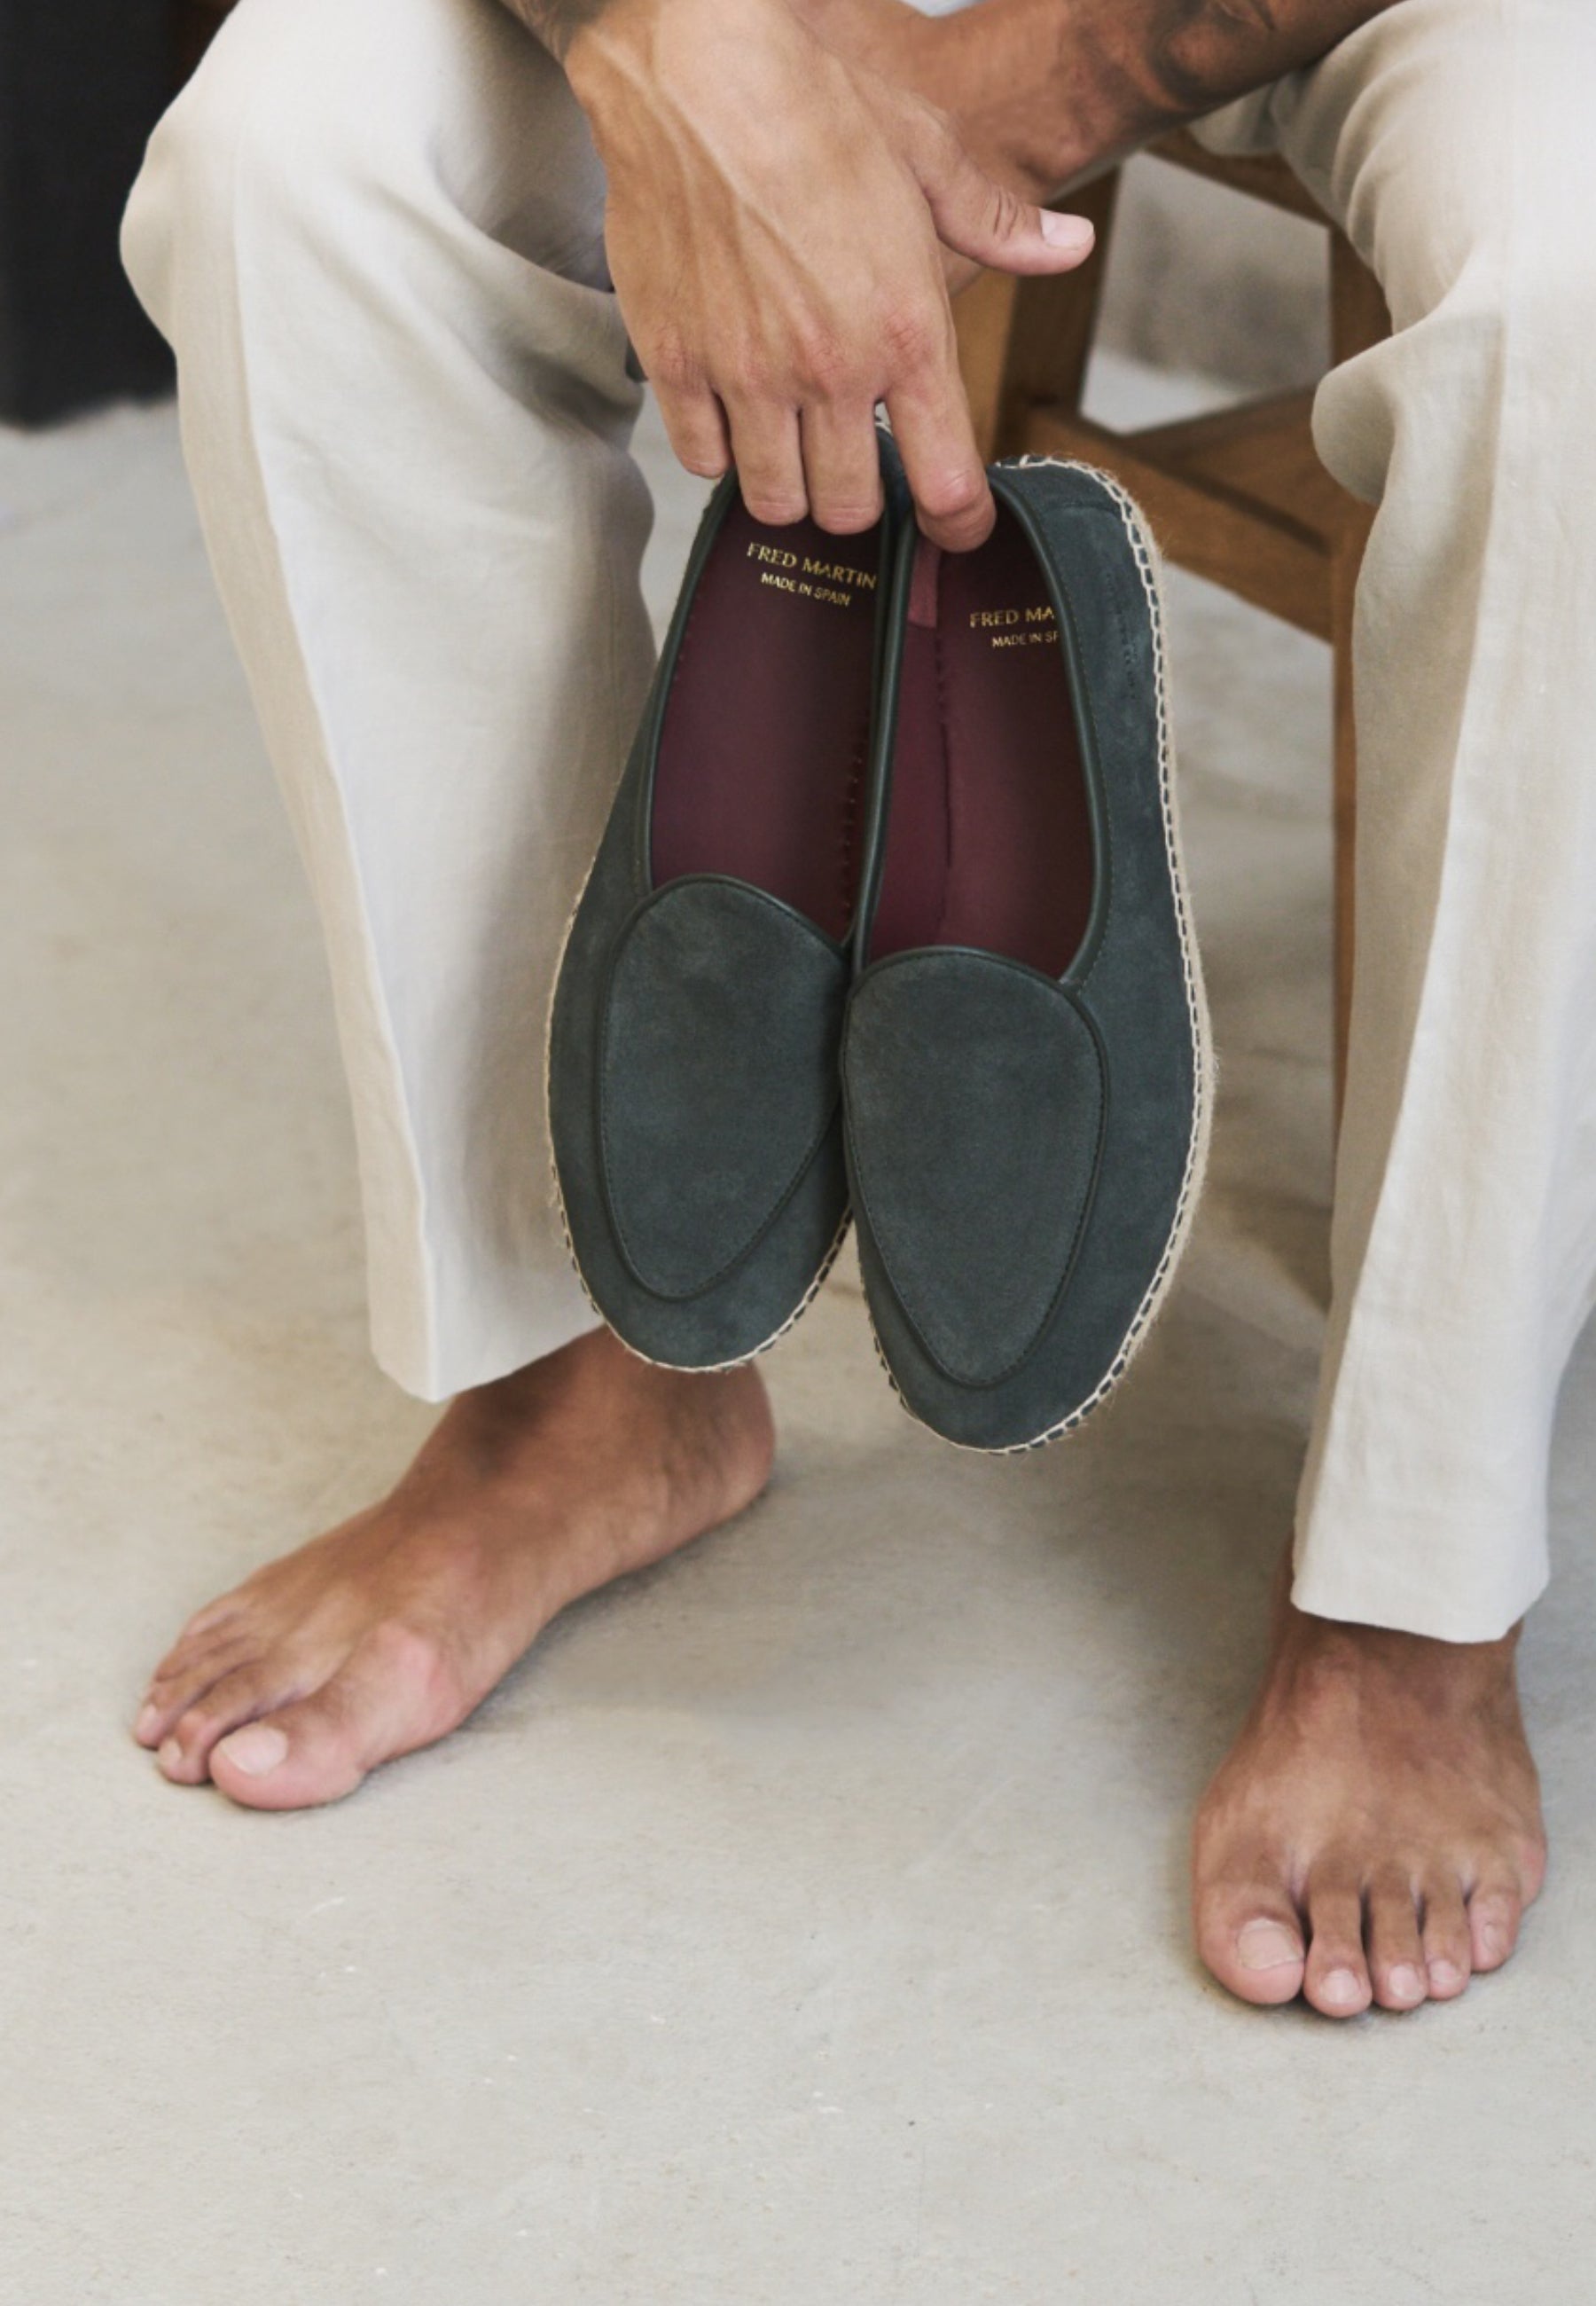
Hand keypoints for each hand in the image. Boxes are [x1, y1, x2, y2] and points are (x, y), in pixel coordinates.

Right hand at [565, 0, 1094, 546]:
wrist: (695, 70)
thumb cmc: (812, 106)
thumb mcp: (927, 155)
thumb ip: (997, 223)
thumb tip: (1069, 248)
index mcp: (905, 329)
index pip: (945, 481)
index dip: (957, 523)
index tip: (955, 529)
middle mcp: (829, 367)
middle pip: (849, 509)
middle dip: (857, 498)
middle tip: (852, 460)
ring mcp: (746, 373)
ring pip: (773, 500)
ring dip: (787, 484)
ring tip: (790, 440)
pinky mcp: (677, 364)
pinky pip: (702, 459)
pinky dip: (719, 452)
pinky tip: (733, 410)